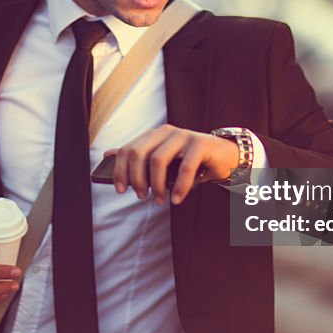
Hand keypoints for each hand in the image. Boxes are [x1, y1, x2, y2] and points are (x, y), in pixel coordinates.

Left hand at [105, 124, 238, 204]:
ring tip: (160, 200)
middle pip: (138, 153)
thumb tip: (108, 154)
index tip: (121, 189)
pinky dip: (180, 186)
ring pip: (158, 160)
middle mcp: (166, 132)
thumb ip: (138, 157)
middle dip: (136, 178)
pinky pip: (185, 167)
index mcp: (154, 135)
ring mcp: (184, 136)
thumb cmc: (190, 161)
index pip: (128, 149)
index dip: (120, 170)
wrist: (224, 156)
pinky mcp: (200, 144)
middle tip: (141, 196)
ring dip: (156, 185)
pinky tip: (176, 199)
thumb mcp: (163, 159)